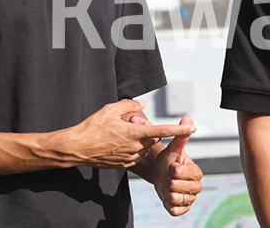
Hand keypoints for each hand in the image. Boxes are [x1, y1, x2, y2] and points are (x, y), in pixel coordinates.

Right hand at [62, 100, 195, 169]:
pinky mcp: (124, 165)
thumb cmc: (92, 127)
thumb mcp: (110, 109)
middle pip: (153, 136)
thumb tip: (142, 104)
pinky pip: (136, 154)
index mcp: (134, 134)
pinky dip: (133, 147)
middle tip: (130, 122)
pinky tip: (117, 143)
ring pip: (145, 146)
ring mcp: (130, 158)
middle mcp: (135, 148)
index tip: (193, 128)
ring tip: (120, 133)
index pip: (162, 130)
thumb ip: (129, 105)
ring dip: (140, 139)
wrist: (76, 149)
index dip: (179, 130)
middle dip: (148, 129)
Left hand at [139, 115, 202, 215]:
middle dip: (170, 182)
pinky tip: (166, 197)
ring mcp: (190, 198)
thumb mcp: (174, 147)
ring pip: (179, 200)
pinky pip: (176, 211)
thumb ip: (181, 134)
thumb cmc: (168, 159)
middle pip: (181, 187)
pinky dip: (169, 206)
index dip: (173, 169)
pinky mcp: (183, 209)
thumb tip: (187, 117)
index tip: (170, 165)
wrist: (160, 173)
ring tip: (166, 186)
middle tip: (167, 176)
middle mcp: (196, 185)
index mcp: (196, 171)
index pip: (183, 172)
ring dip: (169, 193)